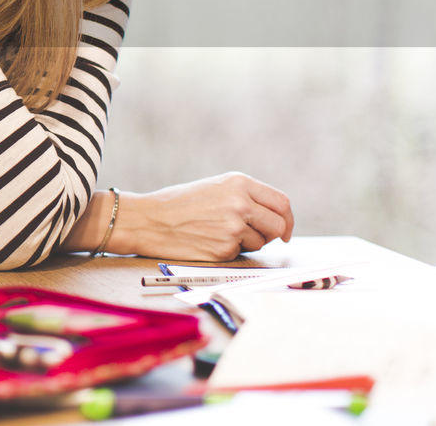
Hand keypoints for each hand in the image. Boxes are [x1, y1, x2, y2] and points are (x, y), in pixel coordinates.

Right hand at [115, 172, 293, 260]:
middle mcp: (240, 204)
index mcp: (239, 183)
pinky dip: (229, 251)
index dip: (286, 219)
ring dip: (247, 242)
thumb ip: (246, 196)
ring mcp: (233, 228)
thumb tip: (275, 218)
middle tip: (259, 236)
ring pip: (261, 243)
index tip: (284, 229)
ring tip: (218, 232)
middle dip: (274, 234)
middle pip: (279, 225)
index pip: (281, 203)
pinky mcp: (225, 249)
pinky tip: (208, 241)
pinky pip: (240, 254)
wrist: (148, 220)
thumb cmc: (178, 203)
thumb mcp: (215, 187)